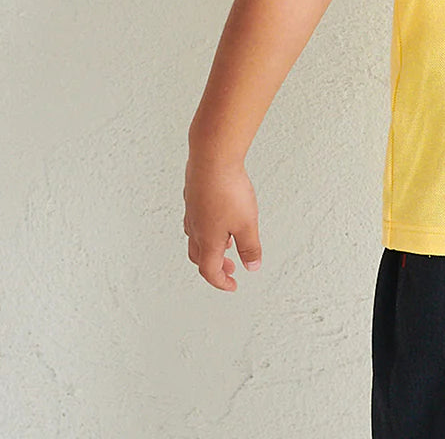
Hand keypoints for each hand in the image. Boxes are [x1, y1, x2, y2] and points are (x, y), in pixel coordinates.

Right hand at [183, 156, 261, 291]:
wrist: (212, 159)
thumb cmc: (227, 191)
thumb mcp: (247, 224)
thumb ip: (250, 247)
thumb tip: (252, 266)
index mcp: (207, 241)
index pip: (210, 271)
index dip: (221, 282)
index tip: (233, 285)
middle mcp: (195, 228)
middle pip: (200, 256)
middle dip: (215, 266)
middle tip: (230, 268)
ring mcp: (192, 211)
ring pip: (195, 237)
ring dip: (210, 246)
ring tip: (226, 243)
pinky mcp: (193, 195)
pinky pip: (196, 219)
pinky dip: (206, 227)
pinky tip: (218, 217)